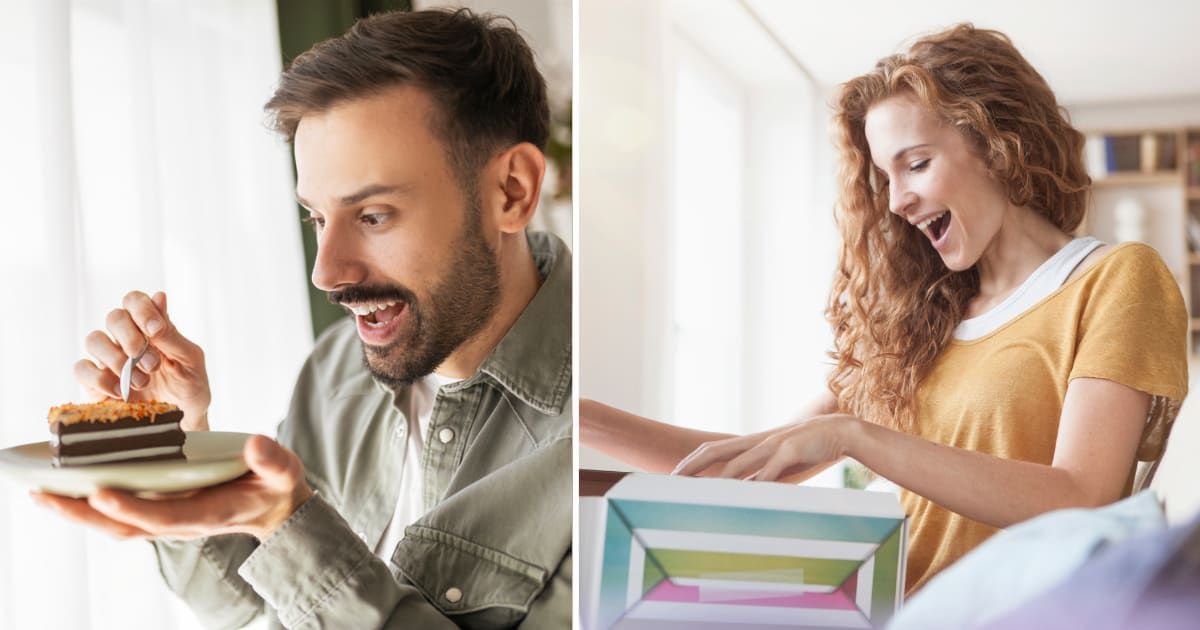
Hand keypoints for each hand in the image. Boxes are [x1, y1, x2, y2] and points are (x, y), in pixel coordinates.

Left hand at [31, 436, 313, 541]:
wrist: (273, 510)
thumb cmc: (276, 487)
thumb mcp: (283, 470)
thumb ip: (272, 459)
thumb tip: (255, 444)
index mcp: (206, 514)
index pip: (162, 515)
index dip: (131, 506)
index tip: (101, 492)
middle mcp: (179, 523)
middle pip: (123, 526)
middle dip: (82, 514)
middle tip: (43, 495)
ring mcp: (166, 519)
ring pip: (114, 523)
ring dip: (76, 512)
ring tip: (40, 493)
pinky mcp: (159, 511)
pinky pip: (117, 514)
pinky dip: (87, 506)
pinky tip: (64, 490)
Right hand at [75, 290, 210, 429]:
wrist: (182, 422)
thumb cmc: (190, 388)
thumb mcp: (190, 360)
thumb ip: (172, 333)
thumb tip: (159, 297)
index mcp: (151, 328)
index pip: (135, 301)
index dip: (141, 309)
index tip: (155, 330)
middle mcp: (126, 339)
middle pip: (114, 317)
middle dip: (132, 338)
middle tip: (152, 363)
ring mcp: (108, 359)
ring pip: (94, 340)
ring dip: (118, 360)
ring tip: (142, 381)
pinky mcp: (95, 382)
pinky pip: (81, 369)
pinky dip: (100, 379)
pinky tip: (121, 392)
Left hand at [671, 414, 857, 481]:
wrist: (839, 430)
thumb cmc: (807, 449)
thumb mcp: (778, 462)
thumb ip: (759, 475)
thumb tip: (740, 492)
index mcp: (751, 443)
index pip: (713, 449)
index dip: (692, 461)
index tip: (674, 475)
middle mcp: (757, 442)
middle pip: (717, 451)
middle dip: (693, 466)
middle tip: (673, 480)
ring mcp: (773, 444)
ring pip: (740, 462)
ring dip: (720, 479)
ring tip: (701, 492)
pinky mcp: (792, 450)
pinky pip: (772, 470)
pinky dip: (759, 483)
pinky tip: (748, 495)